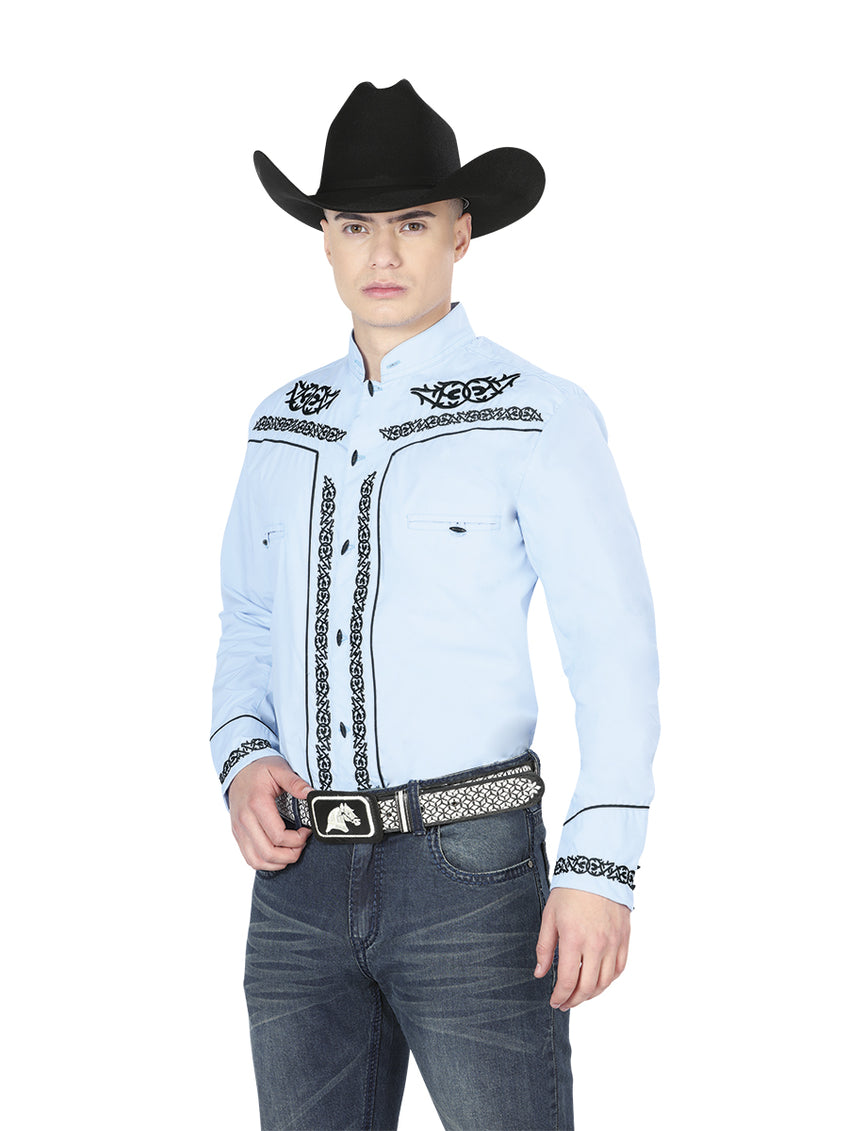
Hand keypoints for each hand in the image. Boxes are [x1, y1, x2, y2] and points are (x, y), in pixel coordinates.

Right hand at [227, 755, 312, 871]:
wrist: (238, 769)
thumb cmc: (259, 770)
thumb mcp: (279, 769)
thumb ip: (295, 782)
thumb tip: (311, 794)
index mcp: (257, 804)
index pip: (278, 836)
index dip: (297, 839)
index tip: (307, 831)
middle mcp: (245, 820)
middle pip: (268, 852)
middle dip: (290, 855)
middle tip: (302, 845)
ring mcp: (239, 829)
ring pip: (256, 860)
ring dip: (278, 862)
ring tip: (291, 851)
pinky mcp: (237, 834)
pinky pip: (249, 858)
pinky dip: (265, 862)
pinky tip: (278, 854)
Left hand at [534, 887, 630, 1009]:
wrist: (596, 869)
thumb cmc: (570, 891)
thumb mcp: (549, 917)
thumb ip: (545, 948)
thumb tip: (540, 973)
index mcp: (574, 939)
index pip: (568, 981)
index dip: (560, 996)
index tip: (554, 1001)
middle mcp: (596, 945)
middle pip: (588, 987)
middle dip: (575, 1001)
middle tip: (565, 1004)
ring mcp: (613, 942)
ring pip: (605, 982)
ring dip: (592, 994)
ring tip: (580, 996)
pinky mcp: (624, 938)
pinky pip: (619, 968)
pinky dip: (609, 980)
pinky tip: (599, 982)